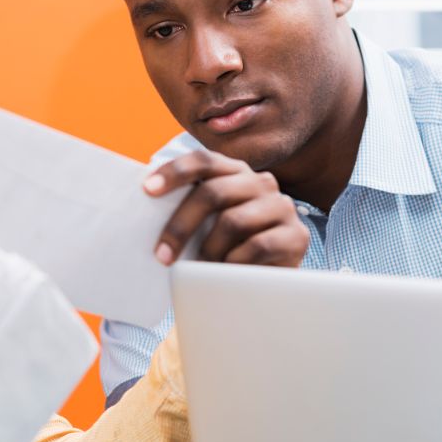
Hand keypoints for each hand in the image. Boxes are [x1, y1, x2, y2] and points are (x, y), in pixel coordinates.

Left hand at [143, 149, 308, 266]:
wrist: (268, 281)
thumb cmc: (226, 247)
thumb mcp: (205, 224)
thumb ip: (186, 209)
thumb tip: (145, 205)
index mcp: (234, 172)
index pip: (203, 161)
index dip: (175, 171)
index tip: (147, 190)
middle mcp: (260, 182)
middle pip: (213, 192)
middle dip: (181, 225)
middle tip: (162, 254)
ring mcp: (281, 206)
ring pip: (233, 220)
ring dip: (208, 249)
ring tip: (198, 268)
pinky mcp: (296, 235)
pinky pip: (257, 246)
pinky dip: (233, 262)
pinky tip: (226, 272)